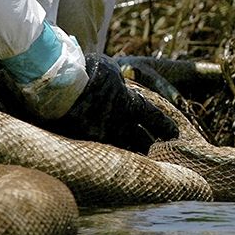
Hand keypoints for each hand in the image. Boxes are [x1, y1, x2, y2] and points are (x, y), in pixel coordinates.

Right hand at [52, 53, 177, 151]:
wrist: (60, 86)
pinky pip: (98, 155)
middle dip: (148, 147)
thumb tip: (117, 84)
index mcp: (130, 104)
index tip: (173, 133)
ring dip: (128, 156)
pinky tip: (103, 162)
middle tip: (154, 152)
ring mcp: (100, 137)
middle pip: (141, 142)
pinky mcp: (81, 145)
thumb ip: (118, 81)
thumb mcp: (110, 70)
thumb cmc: (87, 72)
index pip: (153, 118)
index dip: (164, 126)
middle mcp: (119, 125)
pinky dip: (102, 157)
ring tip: (133, 164)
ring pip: (121, 152)